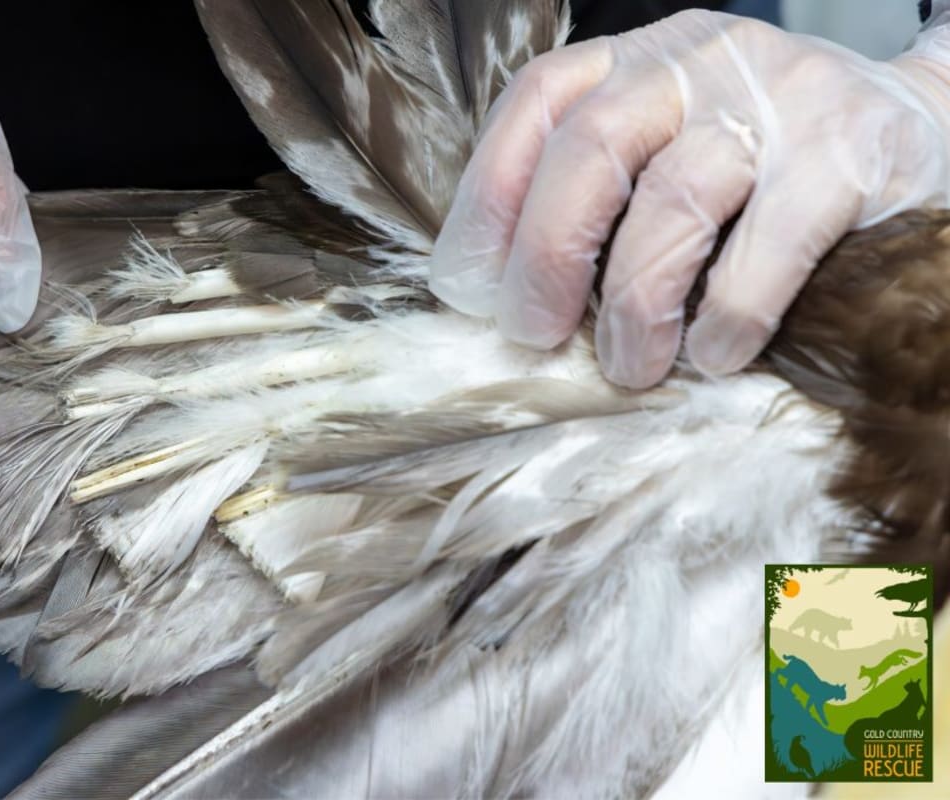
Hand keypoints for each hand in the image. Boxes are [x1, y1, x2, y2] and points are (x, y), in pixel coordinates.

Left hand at [429, 10, 949, 387]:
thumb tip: (510, 300)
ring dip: (636, 300)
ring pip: (675, 197)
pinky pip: (771, 241)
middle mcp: (698, 63)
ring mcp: (778, 99)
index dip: (489, 197)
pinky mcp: (851, 152)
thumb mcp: (667, 151)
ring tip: (631, 365)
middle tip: (534, 334)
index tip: (469, 286)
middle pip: (591, 146)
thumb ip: (600, 197)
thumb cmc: (761, 166)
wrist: (919, 128)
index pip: (538, 103)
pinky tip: (714, 354)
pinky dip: (729, 311)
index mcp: (637, 60)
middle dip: (547, 253)